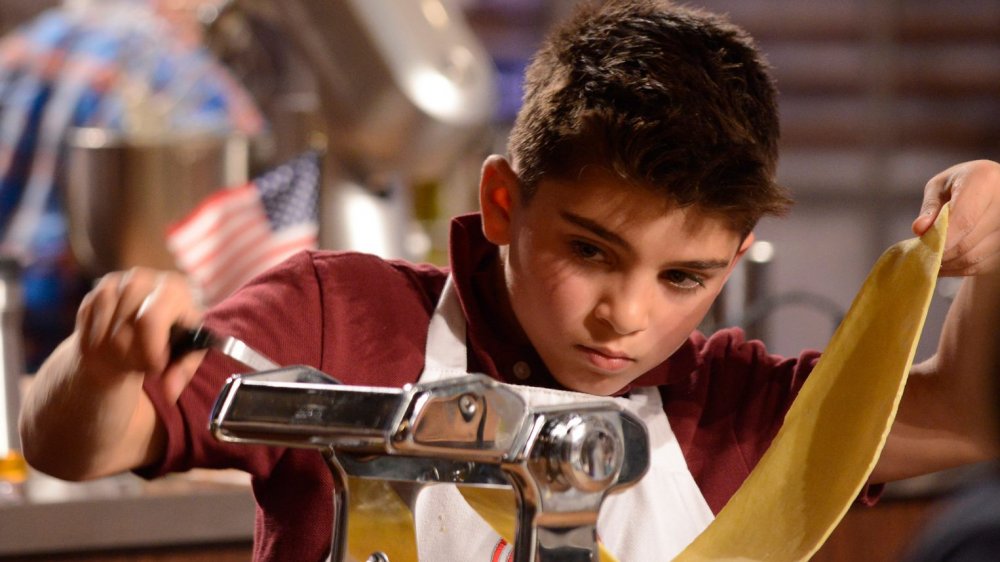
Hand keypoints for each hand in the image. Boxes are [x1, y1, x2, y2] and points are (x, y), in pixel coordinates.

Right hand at [76, 267, 203, 401]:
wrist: (140, 331)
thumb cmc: (169, 342)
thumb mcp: (183, 356)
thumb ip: (181, 372)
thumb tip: (170, 391)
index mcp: (175, 287)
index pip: (150, 319)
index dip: (150, 350)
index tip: (157, 366)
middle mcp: (143, 278)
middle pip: (124, 329)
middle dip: (134, 356)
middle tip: (145, 364)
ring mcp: (114, 283)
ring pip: (105, 334)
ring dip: (117, 354)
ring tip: (132, 355)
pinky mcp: (93, 294)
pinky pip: (89, 332)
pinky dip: (100, 347)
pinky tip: (113, 347)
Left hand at [912, 160, 999, 276]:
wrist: (994, 188)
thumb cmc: (960, 185)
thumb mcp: (940, 187)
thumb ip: (930, 207)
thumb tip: (919, 229)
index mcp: (984, 180)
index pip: (964, 219)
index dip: (942, 239)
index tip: (923, 250)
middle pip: (968, 242)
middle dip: (941, 254)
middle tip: (922, 257)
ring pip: (975, 257)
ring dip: (949, 264)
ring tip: (931, 260)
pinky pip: (982, 265)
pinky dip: (961, 269)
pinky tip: (947, 264)